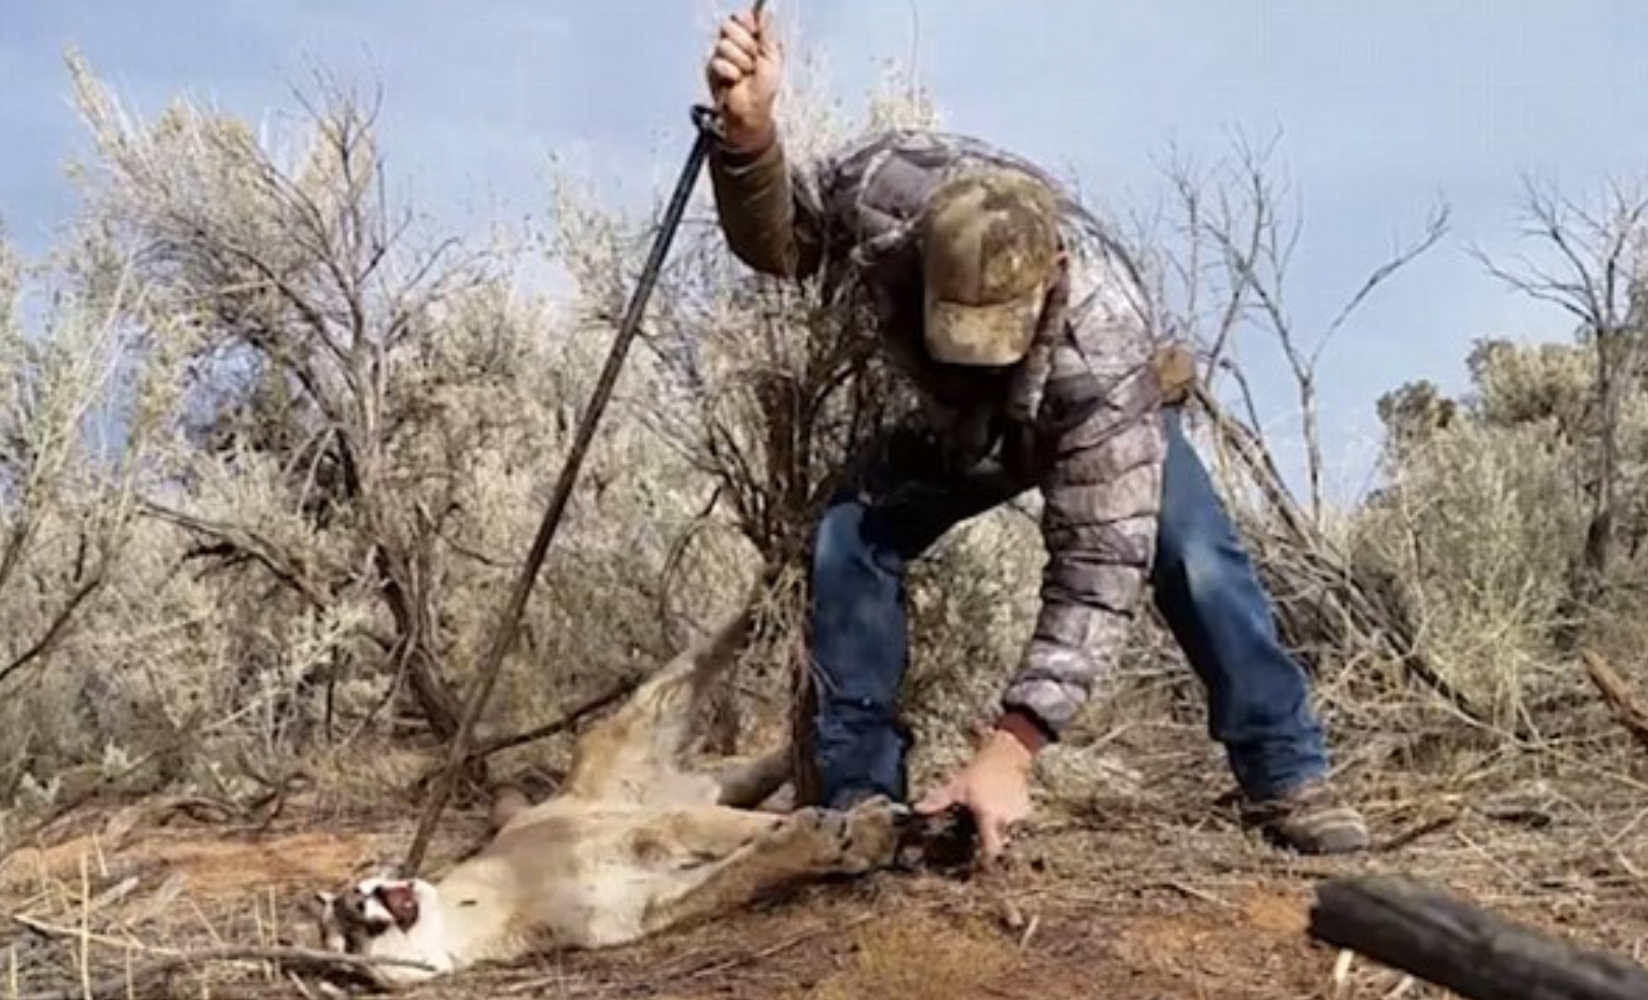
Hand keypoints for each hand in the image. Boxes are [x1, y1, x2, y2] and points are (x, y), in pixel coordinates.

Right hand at [704, 6, 781, 151]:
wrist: (753, 109)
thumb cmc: (764, 87)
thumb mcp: (772, 56)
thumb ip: (767, 33)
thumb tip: (767, 9)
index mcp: (748, 37)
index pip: (739, 16)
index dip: (745, 21)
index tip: (754, 31)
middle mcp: (732, 43)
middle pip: (728, 26)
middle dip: (745, 43)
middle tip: (753, 59)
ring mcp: (720, 55)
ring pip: (724, 45)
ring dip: (740, 62)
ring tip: (745, 74)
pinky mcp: (711, 69)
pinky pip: (718, 62)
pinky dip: (731, 73)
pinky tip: (735, 81)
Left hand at [914, 730, 1033, 862]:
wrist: (1007, 755)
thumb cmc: (980, 771)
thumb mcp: (957, 786)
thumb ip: (939, 800)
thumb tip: (918, 808)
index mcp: (989, 816)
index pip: (992, 847)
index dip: (987, 860)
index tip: (981, 867)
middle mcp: (1007, 819)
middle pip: (1000, 842)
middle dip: (992, 843)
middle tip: (982, 840)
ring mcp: (1020, 815)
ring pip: (1010, 833)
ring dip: (1001, 832)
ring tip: (992, 822)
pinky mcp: (1027, 811)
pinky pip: (1018, 825)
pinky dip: (1010, 823)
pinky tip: (1001, 813)